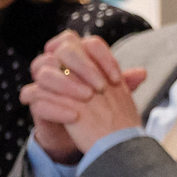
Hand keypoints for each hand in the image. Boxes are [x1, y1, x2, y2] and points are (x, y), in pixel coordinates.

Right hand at [21, 32, 148, 161]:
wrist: (79, 133)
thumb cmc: (96, 108)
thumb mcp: (111, 96)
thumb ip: (123, 84)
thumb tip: (142, 72)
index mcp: (78, 57)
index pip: (88, 43)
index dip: (103, 57)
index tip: (117, 79)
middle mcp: (57, 63)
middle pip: (63, 48)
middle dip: (84, 66)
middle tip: (101, 87)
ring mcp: (41, 80)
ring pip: (44, 70)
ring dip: (67, 83)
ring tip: (87, 98)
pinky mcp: (34, 100)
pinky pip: (34, 96)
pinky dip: (56, 106)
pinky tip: (75, 115)